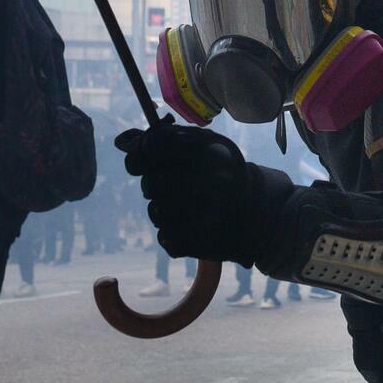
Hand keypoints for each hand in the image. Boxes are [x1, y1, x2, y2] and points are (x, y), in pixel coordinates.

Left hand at [116, 124, 272, 266]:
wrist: (262, 212)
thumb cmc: (224, 173)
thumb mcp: (202, 146)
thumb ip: (163, 139)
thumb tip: (120, 141)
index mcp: (210, 150)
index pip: (154, 146)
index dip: (140, 155)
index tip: (142, 161)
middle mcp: (211, 180)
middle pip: (151, 184)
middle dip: (154, 186)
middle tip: (174, 188)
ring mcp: (207, 214)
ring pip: (156, 212)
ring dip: (164, 211)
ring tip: (187, 208)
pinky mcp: (202, 243)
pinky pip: (165, 237)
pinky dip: (173, 233)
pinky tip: (193, 226)